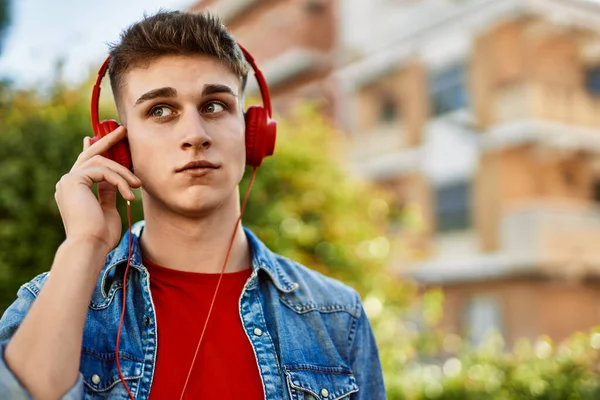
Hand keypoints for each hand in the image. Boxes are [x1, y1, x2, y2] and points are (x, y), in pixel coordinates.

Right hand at [54, 126, 140, 254]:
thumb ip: (107, 193)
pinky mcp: (74, 180)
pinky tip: (129, 194)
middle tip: (123, 131)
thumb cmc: (100, 235)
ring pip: (101, 163)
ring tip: (137, 185)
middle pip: (90, 155)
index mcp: (74, 190)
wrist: (89, 245)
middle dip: (108, 141)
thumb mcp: (107, 209)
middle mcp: (67, 183)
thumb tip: (112, 181)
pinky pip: (103, 171)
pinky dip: (119, 180)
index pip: (86, 164)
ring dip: (123, 172)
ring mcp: (68, 181)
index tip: (99, 137)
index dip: (94, 149)